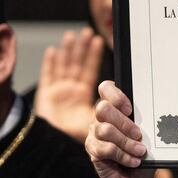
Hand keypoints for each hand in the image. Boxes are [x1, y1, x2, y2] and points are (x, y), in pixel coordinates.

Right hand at [34, 27, 103, 141]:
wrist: (64, 146)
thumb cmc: (85, 137)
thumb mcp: (102, 122)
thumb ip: (113, 113)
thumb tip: (130, 105)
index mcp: (84, 94)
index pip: (91, 70)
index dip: (94, 56)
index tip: (100, 41)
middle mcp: (72, 89)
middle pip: (78, 63)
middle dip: (82, 47)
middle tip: (88, 31)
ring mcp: (59, 90)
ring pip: (65, 66)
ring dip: (69, 50)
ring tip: (74, 35)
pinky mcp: (47, 94)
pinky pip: (49, 76)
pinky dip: (51, 63)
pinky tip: (54, 51)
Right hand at [85, 81, 153, 177]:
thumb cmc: (143, 154)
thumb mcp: (149, 137)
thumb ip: (147, 125)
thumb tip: (159, 120)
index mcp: (116, 110)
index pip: (106, 89)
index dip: (116, 95)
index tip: (130, 109)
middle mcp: (102, 119)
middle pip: (103, 108)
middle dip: (124, 122)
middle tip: (139, 135)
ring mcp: (95, 134)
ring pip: (105, 130)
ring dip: (127, 143)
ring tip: (140, 152)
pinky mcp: (94, 150)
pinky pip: (105, 149)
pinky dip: (123, 155)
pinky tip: (133, 161)